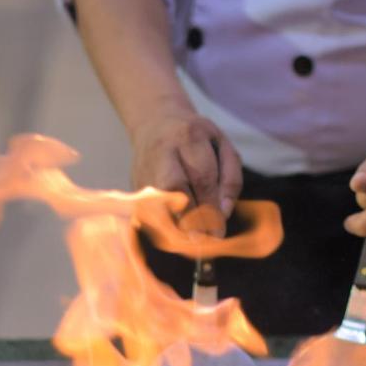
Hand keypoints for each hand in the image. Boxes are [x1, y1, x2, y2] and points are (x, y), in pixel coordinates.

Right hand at [129, 107, 243, 230]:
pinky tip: (175, 238)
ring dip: (175, 226)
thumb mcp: (223, 147)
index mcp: (190, 137)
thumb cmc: (197, 140)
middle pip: (176, 187)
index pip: (202, 178)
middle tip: (205, 241)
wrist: (155, 122)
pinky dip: (162, 226)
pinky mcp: (135, 181)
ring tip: (190, 244)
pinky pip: (148, 209)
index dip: (211, 208)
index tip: (219, 233)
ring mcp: (145, 166)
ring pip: (157, 200)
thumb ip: (230, 178)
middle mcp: (164, 151)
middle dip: (192, 218)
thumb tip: (224, 214)